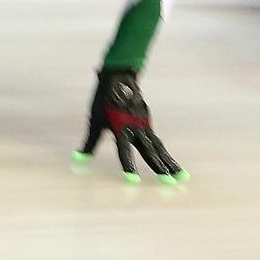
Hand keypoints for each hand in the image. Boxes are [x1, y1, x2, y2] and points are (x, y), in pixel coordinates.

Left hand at [76, 68, 186, 183]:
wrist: (120, 77)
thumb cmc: (104, 100)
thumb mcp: (94, 121)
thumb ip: (89, 143)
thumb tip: (79, 159)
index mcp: (120, 128)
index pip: (124, 152)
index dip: (128, 166)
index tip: (133, 181)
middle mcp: (136, 128)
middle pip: (150, 152)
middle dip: (160, 168)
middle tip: (171, 183)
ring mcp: (144, 124)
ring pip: (158, 147)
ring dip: (169, 162)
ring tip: (180, 176)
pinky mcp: (147, 121)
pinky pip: (157, 141)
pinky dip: (164, 153)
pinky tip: (169, 162)